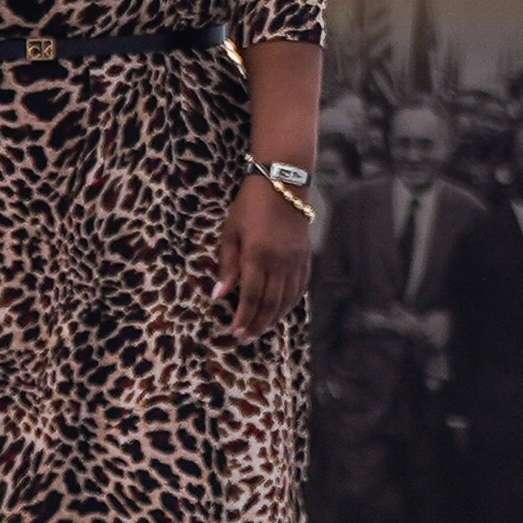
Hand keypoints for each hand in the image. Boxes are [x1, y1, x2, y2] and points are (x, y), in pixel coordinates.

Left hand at [216, 177, 310, 339]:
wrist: (283, 183)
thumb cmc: (249, 206)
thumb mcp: (230, 232)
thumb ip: (227, 266)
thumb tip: (218, 295)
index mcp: (257, 255)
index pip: (251, 295)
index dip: (243, 316)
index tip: (234, 331)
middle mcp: (279, 261)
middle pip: (270, 301)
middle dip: (257, 323)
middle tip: (246, 338)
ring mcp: (295, 260)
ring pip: (287, 298)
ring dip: (274, 317)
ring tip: (261, 331)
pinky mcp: (305, 256)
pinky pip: (299, 286)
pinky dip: (290, 302)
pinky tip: (281, 311)